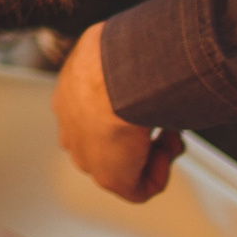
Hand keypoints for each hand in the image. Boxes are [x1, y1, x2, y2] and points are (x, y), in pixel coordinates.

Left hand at [53, 21, 182, 202]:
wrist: (109, 80)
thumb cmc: (113, 58)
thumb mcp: (115, 50)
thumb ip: (125, 57)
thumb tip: (149, 48)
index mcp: (69, 97)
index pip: (92, 114)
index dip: (126, 111)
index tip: (147, 98)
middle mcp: (73, 128)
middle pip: (109, 143)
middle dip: (139, 135)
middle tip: (162, 118)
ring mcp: (89, 156)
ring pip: (126, 164)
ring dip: (153, 151)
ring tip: (167, 129)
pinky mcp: (111, 179)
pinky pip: (140, 188)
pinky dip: (161, 171)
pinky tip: (166, 146)